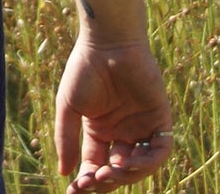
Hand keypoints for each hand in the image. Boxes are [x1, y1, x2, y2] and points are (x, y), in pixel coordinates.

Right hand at [55, 33, 172, 190]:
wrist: (106, 44)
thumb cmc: (83, 70)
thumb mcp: (68, 106)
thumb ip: (67, 138)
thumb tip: (65, 172)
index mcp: (98, 130)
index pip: (94, 164)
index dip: (87, 180)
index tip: (75, 189)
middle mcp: (121, 133)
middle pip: (117, 170)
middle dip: (105, 180)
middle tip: (93, 180)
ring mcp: (141, 128)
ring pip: (140, 166)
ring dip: (126, 174)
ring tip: (110, 171)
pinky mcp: (159, 120)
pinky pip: (160, 150)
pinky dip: (148, 161)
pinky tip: (130, 161)